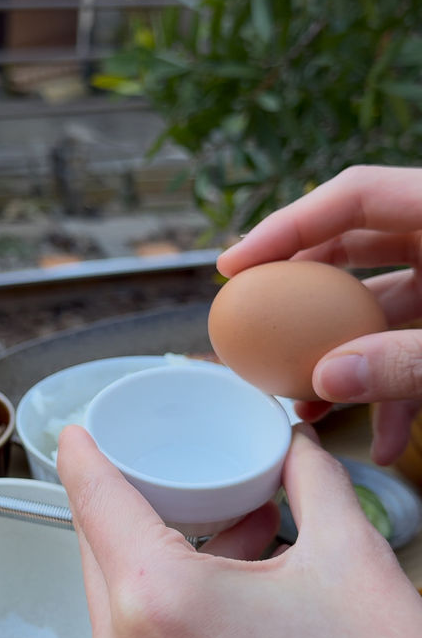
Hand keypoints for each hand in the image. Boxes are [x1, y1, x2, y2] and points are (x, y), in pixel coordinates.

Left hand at [58, 423, 421, 637]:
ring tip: (234, 540)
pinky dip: (162, 618)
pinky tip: (219, 599)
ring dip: (158, 564)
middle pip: (100, 553)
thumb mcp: (348, 556)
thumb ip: (311, 479)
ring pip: (116, 604)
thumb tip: (295, 446)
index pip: (95, 502)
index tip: (76, 434)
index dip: (82, 457)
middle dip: (138, 510)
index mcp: (158, 602)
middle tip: (184, 485)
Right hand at [217, 165, 421, 464]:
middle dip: (298, 292)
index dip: (287, 226)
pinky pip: (412, 345)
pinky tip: (385, 441)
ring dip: (341, 357)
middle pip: (351, 247)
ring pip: (378, 307)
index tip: (233, 267)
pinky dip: (395, 389)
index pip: (352, 196)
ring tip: (305, 406)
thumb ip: (408, 361)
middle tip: (251, 319)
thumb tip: (326, 380)